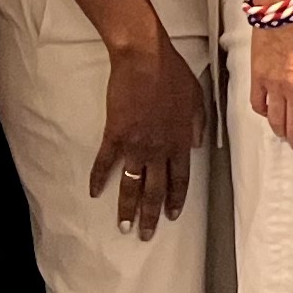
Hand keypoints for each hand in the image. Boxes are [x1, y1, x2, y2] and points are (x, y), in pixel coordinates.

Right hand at [91, 23, 207, 239]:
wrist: (145, 59)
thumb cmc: (172, 74)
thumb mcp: (197, 99)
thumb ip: (198, 125)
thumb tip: (196, 144)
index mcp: (179, 141)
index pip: (180, 179)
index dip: (175, 199)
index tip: (171, 215)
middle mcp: (159, 148)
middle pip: (155, 190)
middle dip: (151, 215)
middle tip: (146, 234)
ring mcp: (135, 143)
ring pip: (131, 183)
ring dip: (127, 207)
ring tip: (123, 226)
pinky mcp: (114, 134)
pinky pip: (105, 162)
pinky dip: (98, 178)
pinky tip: (94, 192)